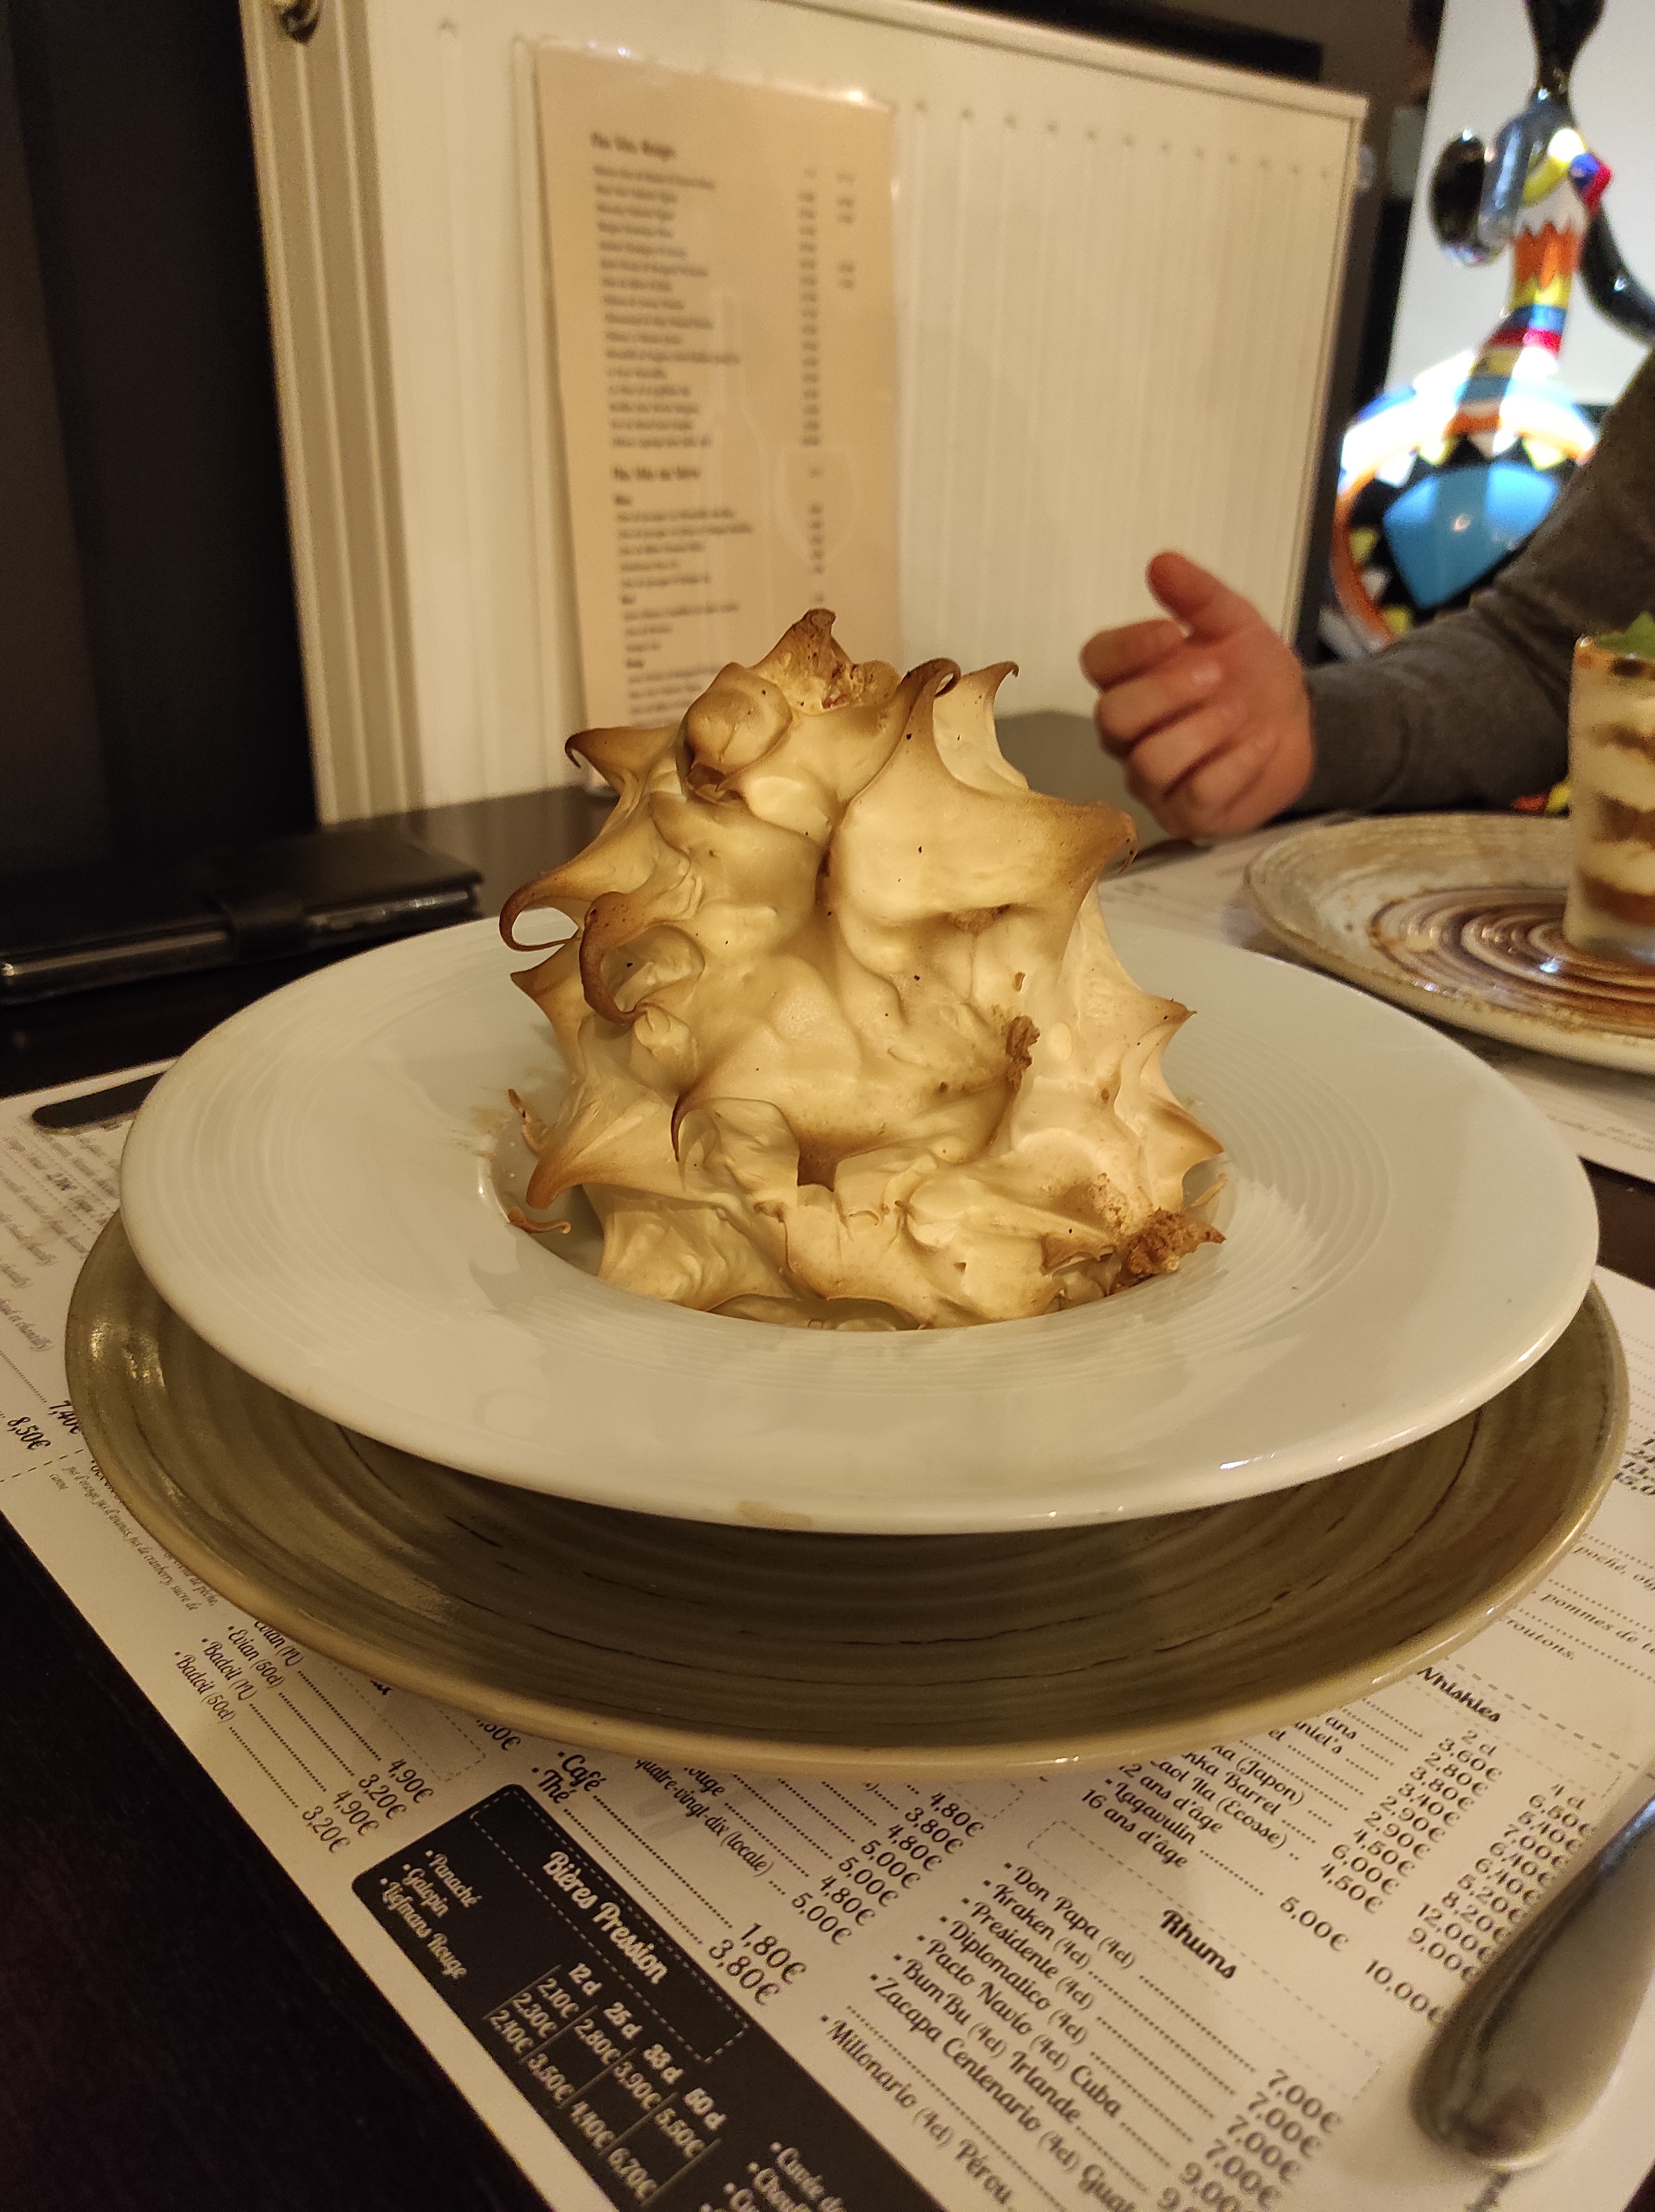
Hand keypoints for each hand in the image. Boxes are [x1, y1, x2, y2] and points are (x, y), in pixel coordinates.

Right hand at [1081, 551, 1313, 837]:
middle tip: (1217, 672)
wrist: (1301, 725)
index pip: (1097, 663)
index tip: (1172, 632)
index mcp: (1131, 679)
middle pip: (1114, 717)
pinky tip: (1263, 741)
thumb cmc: (1252, 675)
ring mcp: (1154, 779)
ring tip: (1242, 712)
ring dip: (1200, 732)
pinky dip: (1235, 765)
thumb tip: (1160, 561)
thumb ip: (1198, 597)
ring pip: (1149, 762)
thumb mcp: (1235, 624)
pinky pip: (1195, 795)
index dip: (1127, 649)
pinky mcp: (1187, 814)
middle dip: (1165, 692)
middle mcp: (1130, 733)